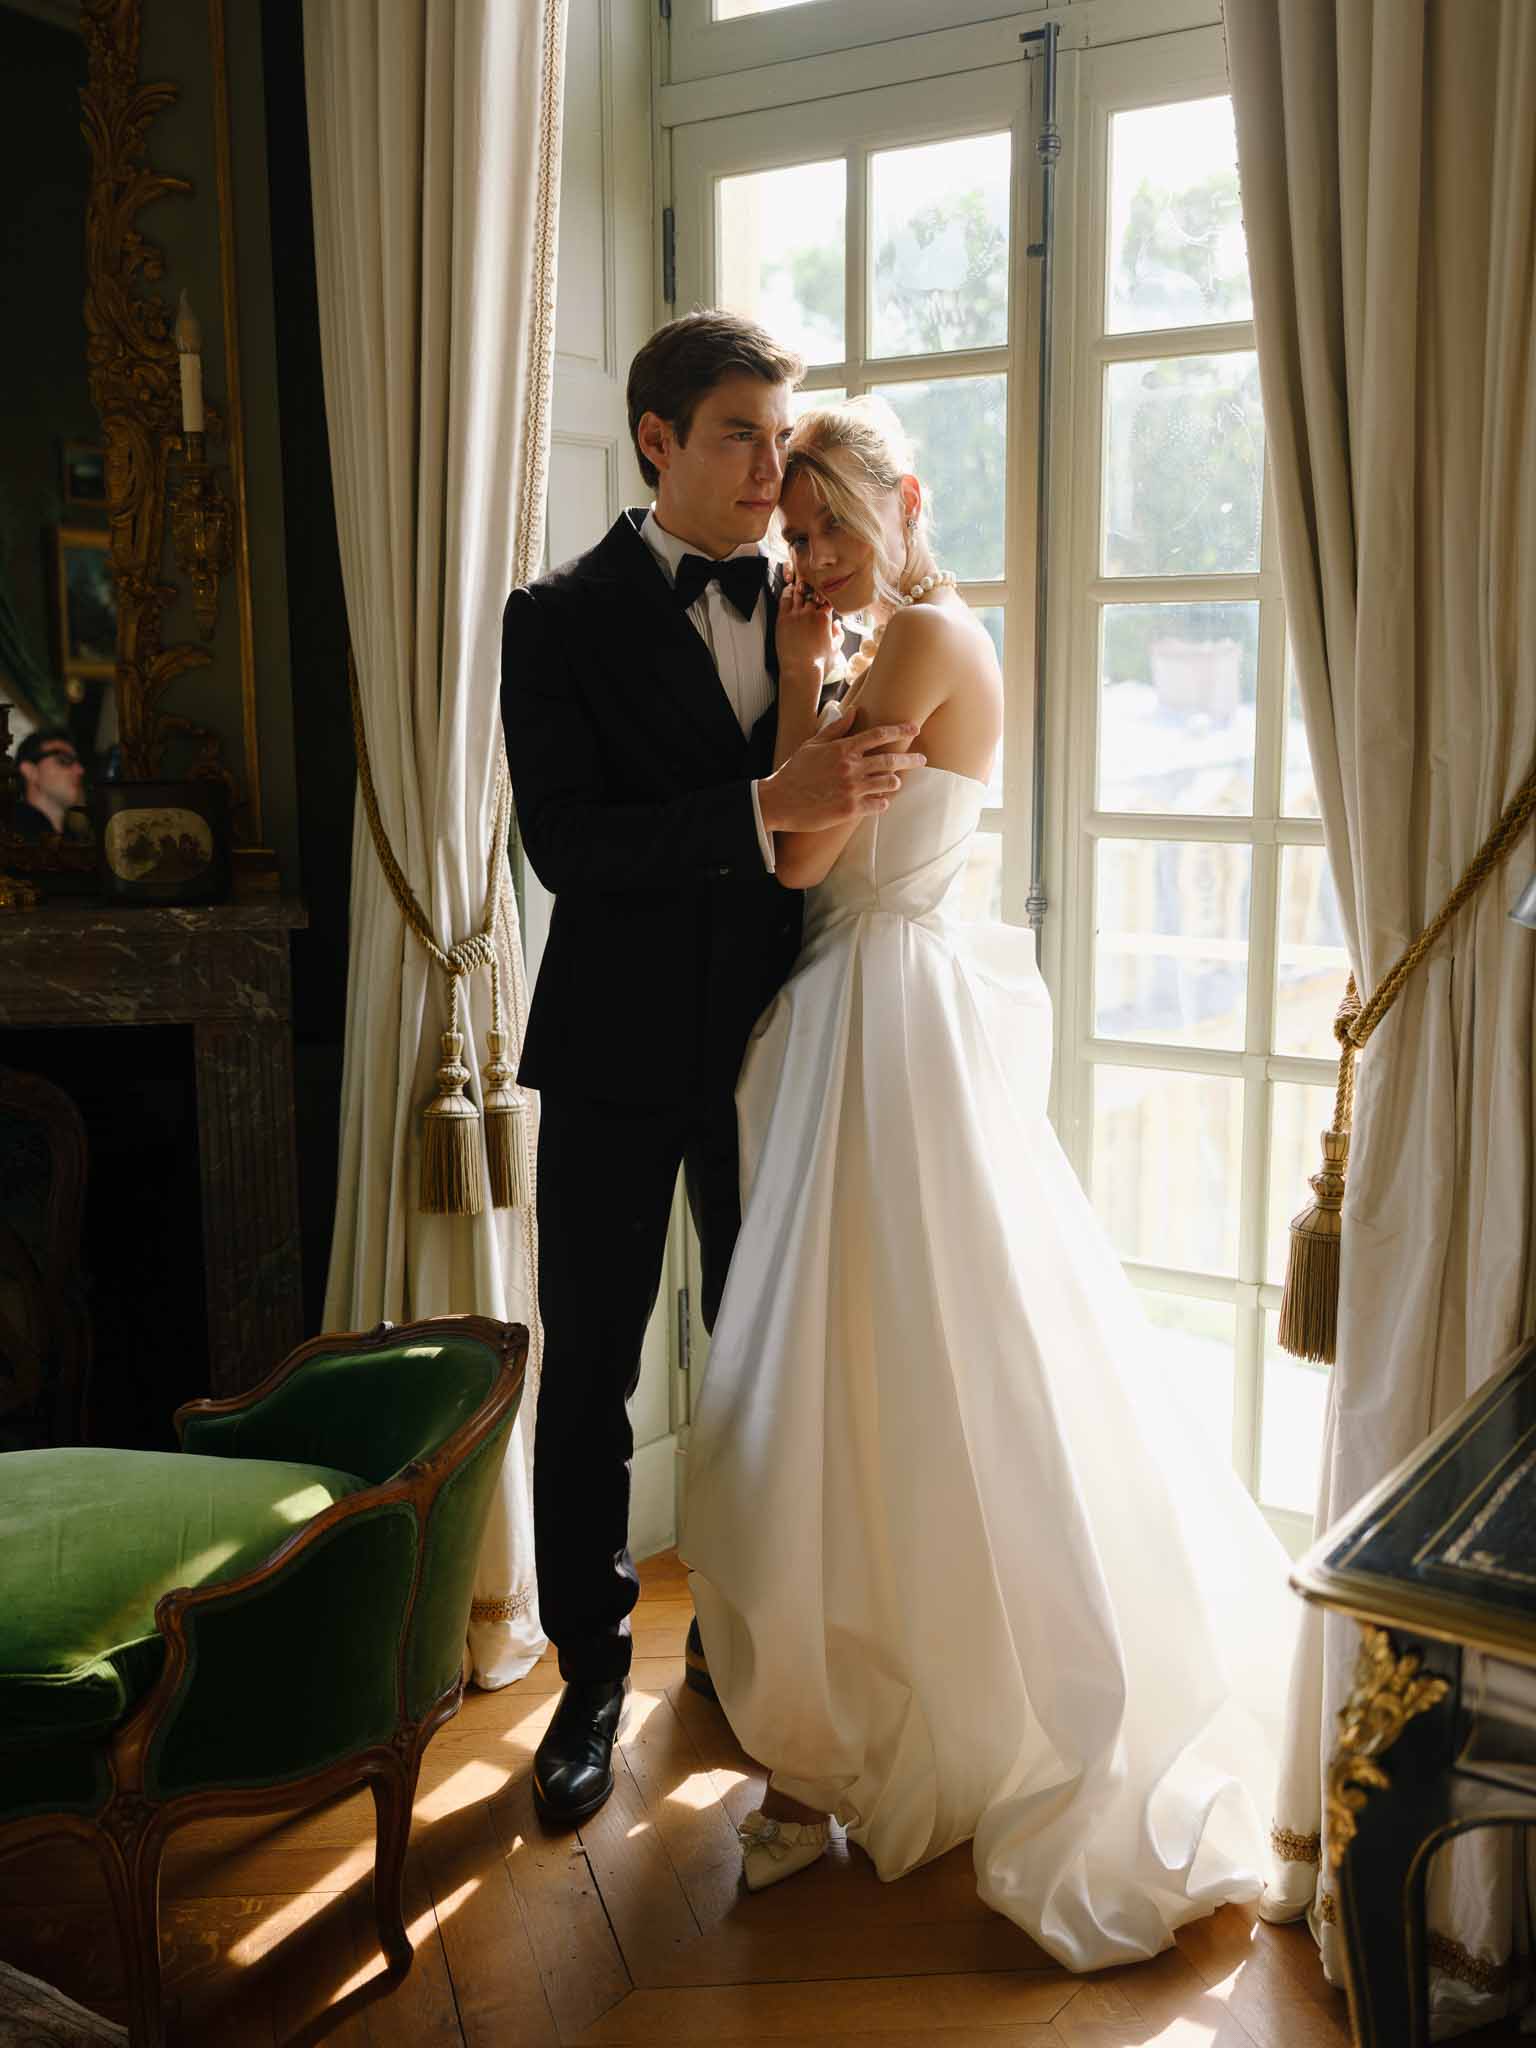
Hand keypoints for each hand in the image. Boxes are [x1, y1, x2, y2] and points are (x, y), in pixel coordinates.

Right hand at [758, 707, 924, 832]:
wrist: (778, 802)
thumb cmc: (795, 772)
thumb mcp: (812, 745)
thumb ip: (836, 729)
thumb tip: (854, 711)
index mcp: (842, 749)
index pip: (878, 734)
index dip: (900, 729)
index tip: (915, 727)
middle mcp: (850, 768)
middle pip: (891, 760)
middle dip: (911, 758)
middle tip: (922, 759)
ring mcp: (852, 790)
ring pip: (889, 783)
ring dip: (895, 782)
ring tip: (894, 782)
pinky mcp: (850, 810)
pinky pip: (879, 805)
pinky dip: (883, 802)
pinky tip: (880, 801)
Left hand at [775, 574, 839, 685]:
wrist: (800, 669)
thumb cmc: (818, 662)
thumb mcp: (835, 648)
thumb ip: (839, 634)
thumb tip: (838, 624)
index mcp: (825, 618)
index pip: (826, 599)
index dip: (825, 596)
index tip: (822, 597)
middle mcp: (811, 613)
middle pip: (812, 593)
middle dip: (813, 590)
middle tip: (811, 587)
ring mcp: (796, 614)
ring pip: (799, 593)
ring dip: (800, 588)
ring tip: (800, 586)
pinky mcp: (784, 618)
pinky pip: (785, 598)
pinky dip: (788, 592)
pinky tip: (789, 590)